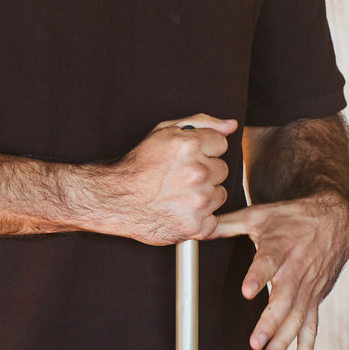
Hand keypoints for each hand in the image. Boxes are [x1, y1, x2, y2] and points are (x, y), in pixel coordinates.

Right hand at [90, 115, 235, 243]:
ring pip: (220, 194)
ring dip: (205, 194)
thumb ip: (202, 124)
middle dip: (206, 172)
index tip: (187, 158)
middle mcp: (197, 172)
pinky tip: (180, 211)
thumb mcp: (165, 132)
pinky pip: (214, 218)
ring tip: (179, 194)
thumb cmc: (140, 166)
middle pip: (222, 169)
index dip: (204, 150)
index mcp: (189, 146)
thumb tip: (231, 125)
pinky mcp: (198, 225)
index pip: (221, 144)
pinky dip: (200, 218)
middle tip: (180, 178)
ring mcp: (199, 201)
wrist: (117, 200)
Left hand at [208, 190, 348, 349]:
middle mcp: (297, 268)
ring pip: (297, 315)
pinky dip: (308, 344)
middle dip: (270, 322)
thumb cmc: (292, 217)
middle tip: (255, 343)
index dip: (259, 275)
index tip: (247, 291)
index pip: (269, 261)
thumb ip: (228, 224)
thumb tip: (198, 227)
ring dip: (284, 339)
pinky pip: (313, 323)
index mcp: (281, 245)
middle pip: (284, 298)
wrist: (335, 220)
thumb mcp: (260, 214)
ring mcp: (309, 286)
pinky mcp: (316, 297)